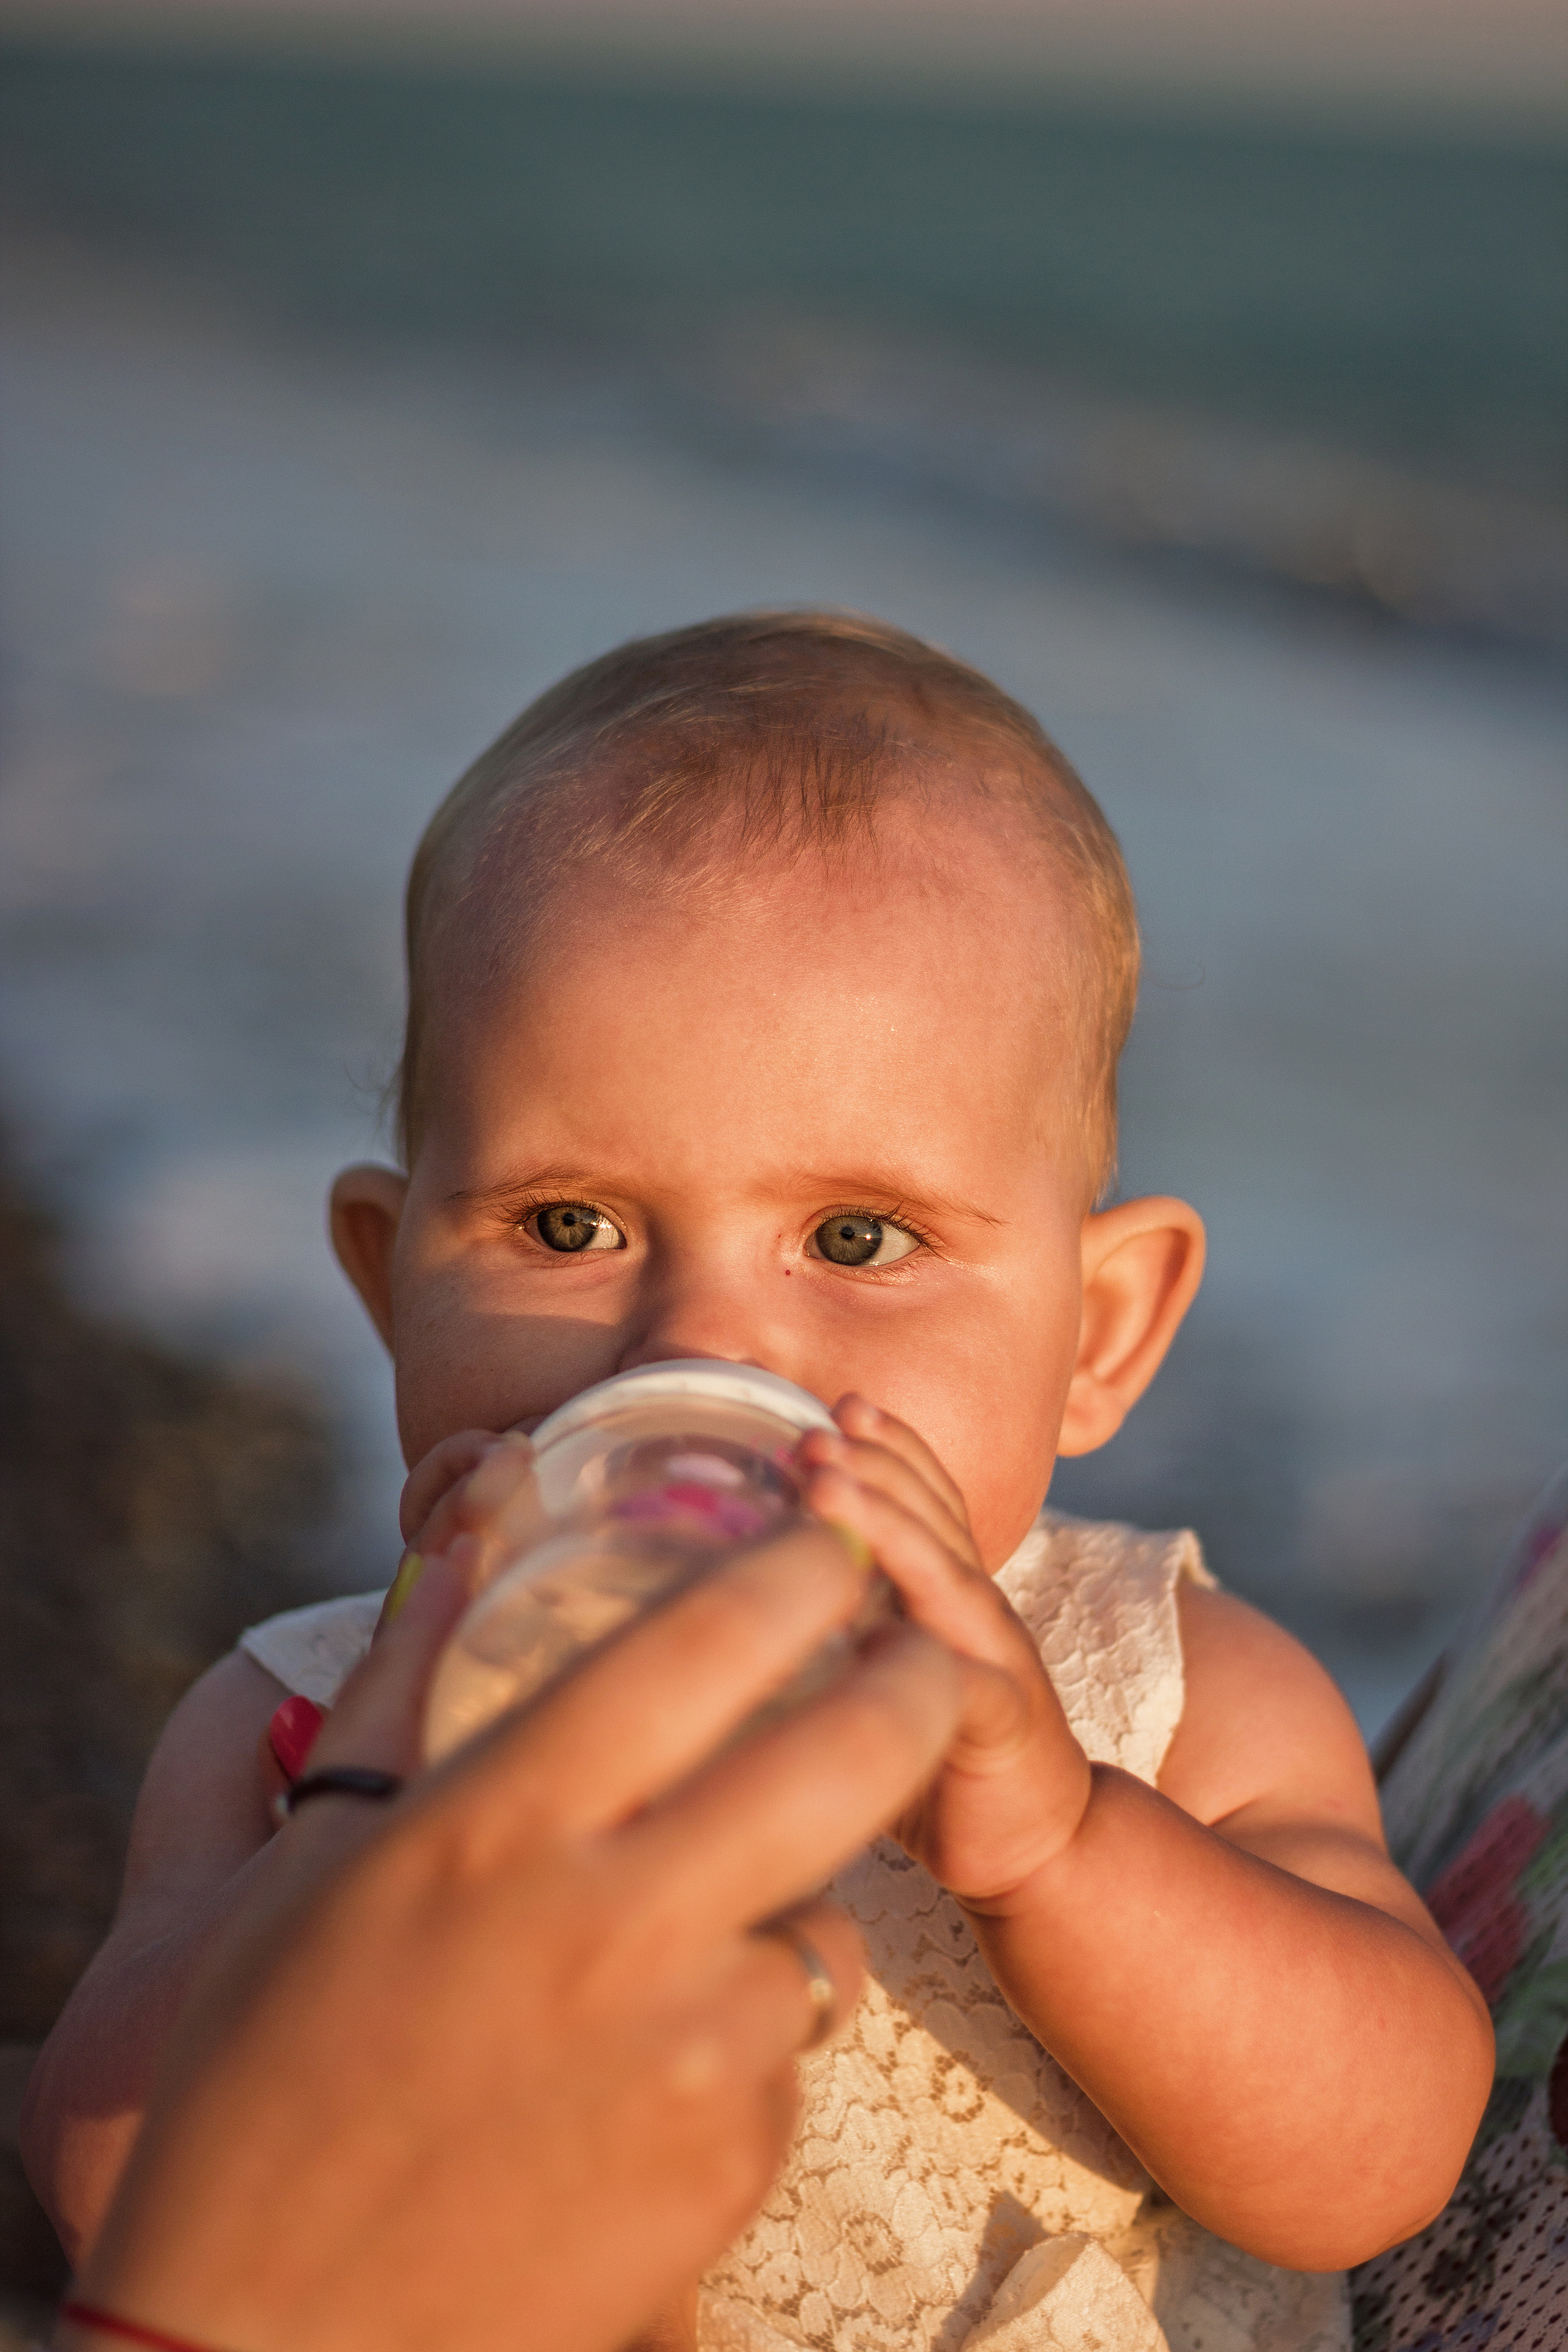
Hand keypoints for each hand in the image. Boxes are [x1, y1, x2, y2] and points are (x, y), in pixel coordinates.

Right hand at [69, 1516, 959, 2351]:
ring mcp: (685, 2056)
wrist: (272, 2337)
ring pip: (830, 1927)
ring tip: (714, 1926)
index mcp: (498, 1828)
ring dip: (802, 1904)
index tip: (831, 1538)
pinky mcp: (728, 2170)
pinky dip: (751, 2041)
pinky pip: (789, 2056)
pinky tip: (656, 2068)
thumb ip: (405, 1680)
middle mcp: (610, 1924)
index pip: (695, 1649)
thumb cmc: (267, 2077)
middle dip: (914, 1684)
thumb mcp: (318, 1861)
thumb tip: (461, 1528)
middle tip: (930, 1649)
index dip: (791, 1573)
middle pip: (842, 1758)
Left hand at [796, 1394, 1091, 1907]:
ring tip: (827, 1480)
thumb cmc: (938, 1757)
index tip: (835, 1406)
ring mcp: (996, 1659)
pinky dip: (927, 1651)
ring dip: (887, 1521)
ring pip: (942, 1577)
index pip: (925, 1500)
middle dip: (873, 1465)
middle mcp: (976, 1610)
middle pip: (931, 1518)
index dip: (887, 1450)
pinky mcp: (1002, 1723)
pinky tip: (879, 1631)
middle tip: (814, 1429)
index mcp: (947, 1590)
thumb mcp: (879, 1674)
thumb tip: (739, 1591)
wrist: (1041, 1841)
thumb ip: (836, 1629)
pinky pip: (965, 1680)